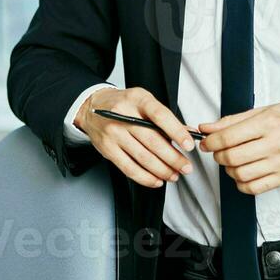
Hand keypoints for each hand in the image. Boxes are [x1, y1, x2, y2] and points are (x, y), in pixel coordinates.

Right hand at [74, 86, 196, 188]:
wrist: (91, 107)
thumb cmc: (122, 104)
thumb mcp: (143, 100)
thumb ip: (165, 117)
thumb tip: (188, 132)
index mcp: (137, 99)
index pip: (160, 116)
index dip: (176, 131)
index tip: (189, 145)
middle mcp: (123, 116)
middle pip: (153, 141)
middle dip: (173, 158)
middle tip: (186, 167)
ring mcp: (114, 133)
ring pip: (143, 157)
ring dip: (162, 170)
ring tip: (174, 175)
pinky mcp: (107, 149)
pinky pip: (129, 168)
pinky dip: (145, 178)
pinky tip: (156, 180)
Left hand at [197, 100, 279, 195]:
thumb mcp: (266, 109)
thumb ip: (234, 120)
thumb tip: (207, 127)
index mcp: (269, 123)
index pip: (228, 137)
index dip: (211, 142)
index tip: (207, 142)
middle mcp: (276, 144)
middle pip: (232, 158)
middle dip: (218, 155)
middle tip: (219, 151)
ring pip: (241, 175)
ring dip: (229, 170)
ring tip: (233, 161)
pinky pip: (255, 188)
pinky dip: (242, 183)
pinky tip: (244, 174)